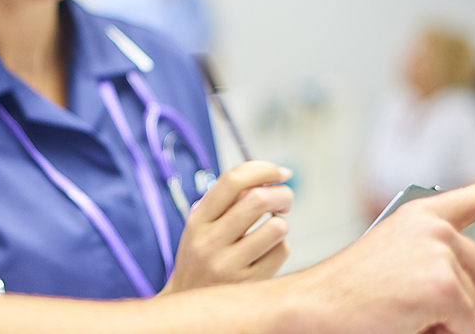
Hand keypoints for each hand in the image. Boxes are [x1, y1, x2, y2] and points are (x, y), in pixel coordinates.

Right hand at [160, 161, 293, 292]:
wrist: (190, 304)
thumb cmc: (202, 257)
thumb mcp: (201, 227)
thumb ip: (224, 202)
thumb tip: (265, 178)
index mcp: (197, 220)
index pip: (232, 181)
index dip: (262, 169)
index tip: (279, 172)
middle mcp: (210, 242)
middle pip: (258, 199)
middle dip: (282, 193)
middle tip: (285, 199)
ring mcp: (229, 265)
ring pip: (276, 227)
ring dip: (282, 222)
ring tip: (274, 228)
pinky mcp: (249, 284)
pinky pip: (281, 252)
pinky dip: (281, 246)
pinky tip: (269, 251)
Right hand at [278, 166, 474, 333]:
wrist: (315, 307)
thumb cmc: (348, 293)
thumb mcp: (394, 261)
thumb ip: (431, 256)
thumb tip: (463, 283)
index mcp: (421, 216)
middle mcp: (434, 226)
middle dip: (462, 300)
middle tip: (414, 305)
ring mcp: (439, 251)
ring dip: (447, 320)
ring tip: (404, 311)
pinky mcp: (442, 283)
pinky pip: (464, 323)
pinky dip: (439, 333)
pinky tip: (406, 320)